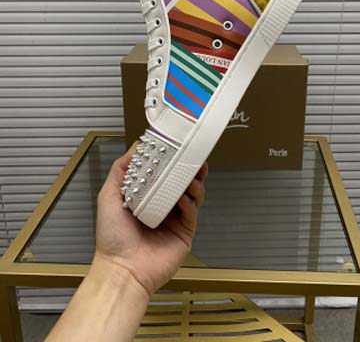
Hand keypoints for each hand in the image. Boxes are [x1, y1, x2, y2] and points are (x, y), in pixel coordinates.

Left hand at [95, 145, 207, 296]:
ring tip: (191, 176)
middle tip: (194, 157)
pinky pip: (192, 212)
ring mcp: (175, 219)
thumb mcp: (108, 196)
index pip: (162, 173)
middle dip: (189, 169)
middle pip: (181, 182)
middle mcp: (162, 206)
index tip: (176, 146)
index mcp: (145, 197)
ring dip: (193, 183)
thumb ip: (120, 170)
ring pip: (192, 195)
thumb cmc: (112, 237)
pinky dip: (190, 202)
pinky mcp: (185, 232)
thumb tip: (135, 147)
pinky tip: (182, 198)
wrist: (123, 270)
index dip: (170, 160)